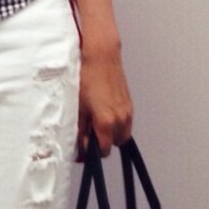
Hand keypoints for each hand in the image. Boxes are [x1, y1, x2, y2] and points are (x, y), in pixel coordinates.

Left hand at [77, 45, 132, 160]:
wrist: (102, 56)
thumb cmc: (87, 78)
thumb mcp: (78, 107)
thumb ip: (81, 129)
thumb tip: (81, 146)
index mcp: (106, 123)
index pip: (103, 150)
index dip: (92, 152)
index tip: (84, 147)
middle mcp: (121, 119)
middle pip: (114, 144)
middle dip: (102, 142)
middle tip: (89, 132)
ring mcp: (127, 111)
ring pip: (122, 134)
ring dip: (111, 133)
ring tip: (96, 121)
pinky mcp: (129, 104)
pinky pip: (125, 122)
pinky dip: (116, 123)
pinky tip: (104, 112)